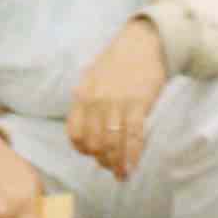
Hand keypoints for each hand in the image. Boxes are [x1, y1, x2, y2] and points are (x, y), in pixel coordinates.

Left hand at [67, 18, 168, 181]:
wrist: (143, 43)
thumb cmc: (118, 61)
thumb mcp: (92, 77)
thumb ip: (86, 100)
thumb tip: (83, 124)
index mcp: (82, 94)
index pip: (74, 133)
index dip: (82, 149)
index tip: (92, 154)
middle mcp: (96, 101)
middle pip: (93, 143)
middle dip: (101, 159)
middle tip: (110, 166)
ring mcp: (117, 104)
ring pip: (112, 144)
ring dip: (116, 164)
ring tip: (121, 174)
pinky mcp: (138, 105)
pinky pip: (133, 138)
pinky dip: (131, 156)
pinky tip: (131, 167)